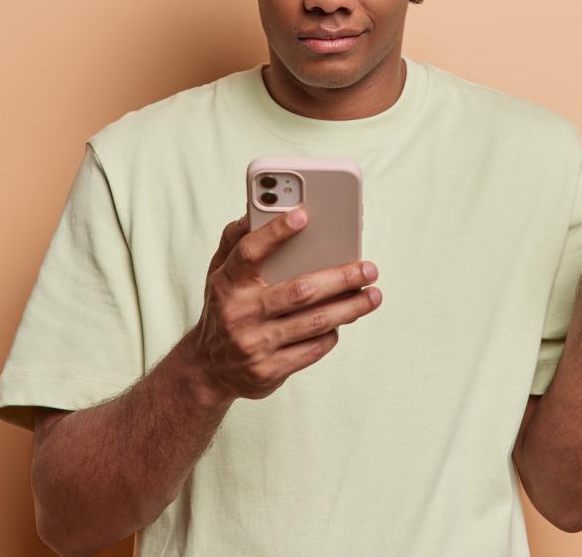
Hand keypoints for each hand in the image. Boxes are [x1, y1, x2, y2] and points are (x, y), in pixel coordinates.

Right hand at [187, 208, 382, 401]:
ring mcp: (254, 344)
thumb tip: (253, 211)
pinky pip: (312, 348)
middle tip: (369, 269)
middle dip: (341, 278)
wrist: (208, 369)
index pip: (250, 252)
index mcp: (227, 283)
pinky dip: (333, 333)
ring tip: (373, 295)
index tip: (303, 215)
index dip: (275, 232)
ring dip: (350, 308)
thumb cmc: (224, 308)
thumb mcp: (219, 273)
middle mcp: (239, 313)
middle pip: (299, 291)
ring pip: (314, 321)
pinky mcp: (268, 370)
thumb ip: (235, 241)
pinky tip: (345, 320)